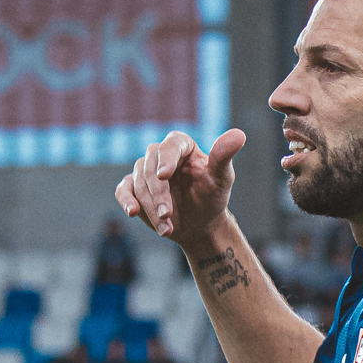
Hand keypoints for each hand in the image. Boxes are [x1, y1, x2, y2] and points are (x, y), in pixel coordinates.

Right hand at [113, 128, 246, 244]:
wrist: (199, 223)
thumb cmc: (212, 197)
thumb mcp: (222, 178)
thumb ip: (224, 156)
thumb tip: (239, 135)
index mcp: (182, 145)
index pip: (171, 145)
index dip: (166, 158)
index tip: (164, 175)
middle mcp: (161, 155)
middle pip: (150, 166)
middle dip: (158, 194)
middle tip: (168, 215)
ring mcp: (145, 171)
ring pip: (138, 182)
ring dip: (150, 207)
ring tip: (167, 228)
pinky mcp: (134, 188)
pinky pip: (123, 190)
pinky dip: (125, 200)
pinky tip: (132, 212)